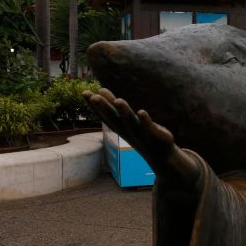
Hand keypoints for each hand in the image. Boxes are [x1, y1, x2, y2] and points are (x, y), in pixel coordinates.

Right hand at [83, 88, 198, 183]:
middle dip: (104, 108)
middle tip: (94, 96)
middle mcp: (128, 130)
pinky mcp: (156, 135)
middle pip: (115, 118)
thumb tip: (100, 89)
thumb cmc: (141, 135)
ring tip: (119, 101)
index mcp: (120, 127)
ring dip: (125, 112)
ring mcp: (141, 133)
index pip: (104, 115)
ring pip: (131, 122)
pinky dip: (145, 121)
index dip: (94, 106)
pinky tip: (142, 112)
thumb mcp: (125, 120)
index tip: (84, 93)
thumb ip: (114, 105)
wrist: (161, 156)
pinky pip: (150, 128)